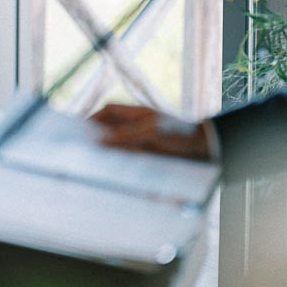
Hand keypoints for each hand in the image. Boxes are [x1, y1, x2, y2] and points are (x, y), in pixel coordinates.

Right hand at [90, 103, 212, 160]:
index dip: (92, 119)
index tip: (78, 131)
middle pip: (112, 129)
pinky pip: (132, 159)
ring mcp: (145, 140)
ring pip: (120, 146)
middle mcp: (139, 125)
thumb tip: (100, 141)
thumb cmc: (180, 135)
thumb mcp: (150, 133)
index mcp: (137, 114)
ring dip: (110, 154)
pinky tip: (118, 175)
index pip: (108, 112)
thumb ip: (125, 137)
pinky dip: (123, 165)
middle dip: (98, 138)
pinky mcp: (152, 155)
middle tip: (82, 152)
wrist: (208, 148)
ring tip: (95, 166)